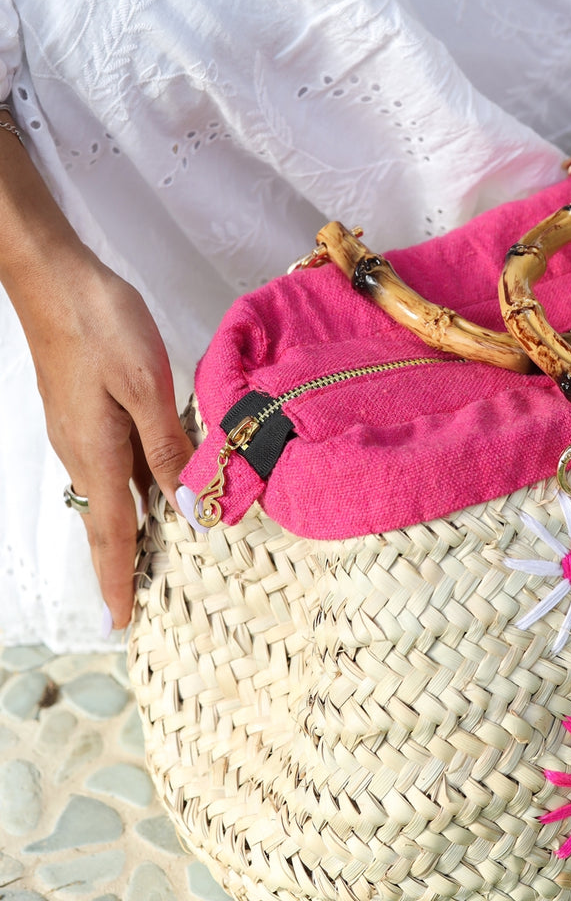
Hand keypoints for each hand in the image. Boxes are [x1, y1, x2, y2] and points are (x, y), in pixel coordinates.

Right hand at [16, 251, 192, 630]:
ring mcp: (80, 429)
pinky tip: (157, 486)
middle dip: (123, 563)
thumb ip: (167, 447)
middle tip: (142, 602)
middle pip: (108, 520)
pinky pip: (113, 462)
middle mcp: (83, 451)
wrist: (54, 277)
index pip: (110, 533)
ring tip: (157, 557)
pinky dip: (133, 486)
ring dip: (131, 526)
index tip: (122, 623)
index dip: (117, 580)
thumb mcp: (146, 385)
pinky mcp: (85, 408)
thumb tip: (187, 507)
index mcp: (97, 453)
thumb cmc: (101, 324)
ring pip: (112, 490)